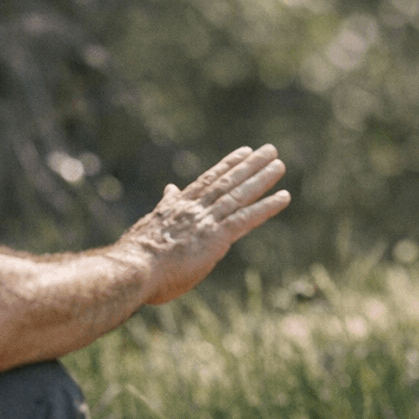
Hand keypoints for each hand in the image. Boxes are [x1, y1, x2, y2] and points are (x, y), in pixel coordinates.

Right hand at [120, 144, 289, 304]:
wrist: (134, 268)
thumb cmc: (137, 257)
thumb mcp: (151, 225)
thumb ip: (165, 206)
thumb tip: (170, 188)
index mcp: (178, 207)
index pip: (208, 181)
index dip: (227, 165)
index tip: (243, 152)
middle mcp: (195, 208)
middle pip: (227, 181)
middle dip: (250, 165)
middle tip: (270, 150)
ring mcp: (207, 221)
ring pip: (239, 195)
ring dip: (262, 178)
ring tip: (279, 164)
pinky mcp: (217, 237)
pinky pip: (246, 218)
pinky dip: (267, 207)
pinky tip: (284, 197)